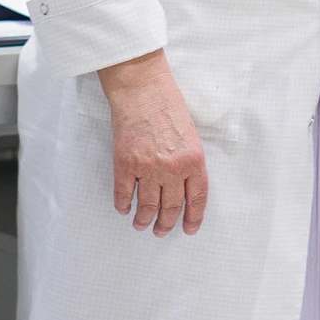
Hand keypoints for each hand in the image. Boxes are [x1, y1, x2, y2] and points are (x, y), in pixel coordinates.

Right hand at [97, 49, 208, 233]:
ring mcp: (147, 167)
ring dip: (144, 220)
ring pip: (147, 206)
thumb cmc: (168, 104)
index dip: (193, 218)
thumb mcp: (191, 134)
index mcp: (194, 160)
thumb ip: (189, 161)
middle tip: (162, 231)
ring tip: (141, 225)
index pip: (197, 199)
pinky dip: (123, 205)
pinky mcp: (125, 164)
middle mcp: (173, 168)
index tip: (189, 228)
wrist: (142, 88)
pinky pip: (124, 194)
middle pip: (171, 207)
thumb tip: (184, 186)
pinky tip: (124, 209)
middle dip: (166, 224)